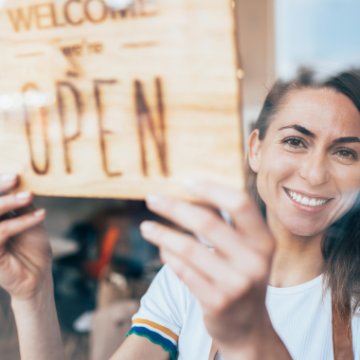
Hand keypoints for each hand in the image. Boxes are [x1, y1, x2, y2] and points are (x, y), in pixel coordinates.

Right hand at [0, 174, 50, 301]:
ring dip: (9, 203)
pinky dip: (22, 221)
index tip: (14, 175)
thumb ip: (21, 204)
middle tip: (15, 178)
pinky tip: (40, 215)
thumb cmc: (32, 247)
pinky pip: (1, 232)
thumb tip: (19, 181)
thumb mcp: (28, 220)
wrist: (38, 276)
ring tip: (30, 196)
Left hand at [140, 180, 284, 358]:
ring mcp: (237, 283)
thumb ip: (223, 223)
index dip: (211, 189)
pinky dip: (169, 256)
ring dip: (163, 234)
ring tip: (146, 226)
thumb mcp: (244, 249)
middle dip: (174, 207)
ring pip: (189, 248)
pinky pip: (184, 271)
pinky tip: (162, 249)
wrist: (248, 326)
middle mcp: (255, 260)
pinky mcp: (218, 301)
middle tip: (152, 198)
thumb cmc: (240, 276)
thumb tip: (188, 193)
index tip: (184, 181)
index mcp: (263, 240)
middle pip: (208, 222)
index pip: (240, 203)